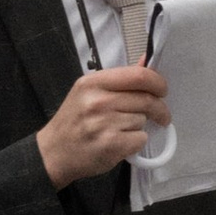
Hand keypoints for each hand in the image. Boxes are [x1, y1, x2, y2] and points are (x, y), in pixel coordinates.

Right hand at [36, 60, 169, 185]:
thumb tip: (148, 61)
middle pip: (146, 99)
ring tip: (123, 129)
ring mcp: (104, 124)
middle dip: (159, 108)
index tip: (162, 91)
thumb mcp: (89, 92)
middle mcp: (98, 101)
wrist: (53, 153)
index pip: (139, 76)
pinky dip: (136, 142)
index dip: (158, 82)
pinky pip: (140, 139)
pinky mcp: (111, 145)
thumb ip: (120, 79)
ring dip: (141, 125)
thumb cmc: (74, 121)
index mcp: (93, 83)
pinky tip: (122, 141)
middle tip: (161, 115)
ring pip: (143, 120)